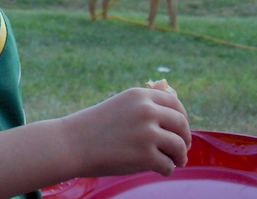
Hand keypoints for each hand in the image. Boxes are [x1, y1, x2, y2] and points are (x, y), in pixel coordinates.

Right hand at [62, 88, 190, 177]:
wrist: (71, 144)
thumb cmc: (96, 126)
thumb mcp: (121, 105)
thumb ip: (145, 101)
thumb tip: (167, 87)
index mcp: (140, 95)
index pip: (175, 103)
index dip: (182, 118)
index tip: (180, 130)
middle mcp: (146, 110)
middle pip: (182, 124)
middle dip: (184, 139)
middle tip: (180, 150)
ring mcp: (147, 133)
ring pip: (179, 146)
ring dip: (179, 157)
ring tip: (172, 161)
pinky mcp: (145, 155)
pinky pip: (168, 165)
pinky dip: (166, 170)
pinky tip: (159, 170)